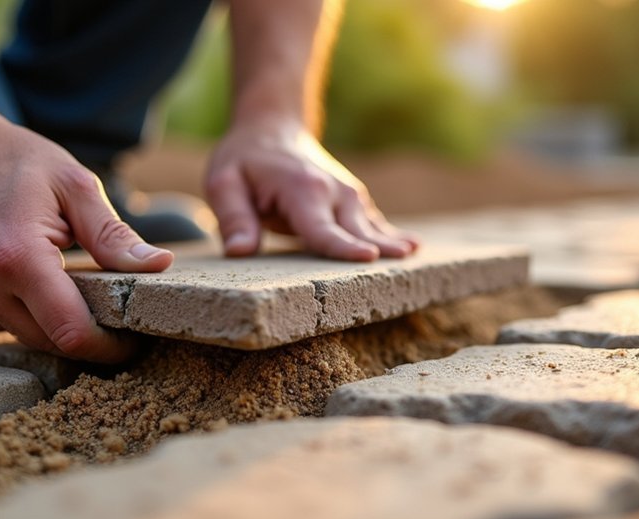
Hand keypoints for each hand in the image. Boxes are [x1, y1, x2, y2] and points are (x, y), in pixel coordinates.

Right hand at [0, 114, 172, 362]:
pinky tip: (56, 289)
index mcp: (19, 258)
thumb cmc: (13, 159)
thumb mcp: (74, 184)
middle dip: (94, 341)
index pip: (72, 331)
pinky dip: (37, 316)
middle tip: (127, 322)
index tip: (137, 339)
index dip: (111, 347)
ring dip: (65, 329)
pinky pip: (10, 324)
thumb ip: (113, 234)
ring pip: (31, 338)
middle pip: (53, 343)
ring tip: (96, 301)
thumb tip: (159, 265)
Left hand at [205, 117, 417, 260]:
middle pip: (356, 229)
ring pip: (372, 226)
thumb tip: (239, 252)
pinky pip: (374, 222)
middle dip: (378, 249)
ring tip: (415, 256)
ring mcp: (348, 195)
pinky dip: (392, 235)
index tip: (368, 258)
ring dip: (392, 242)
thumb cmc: (244, 160)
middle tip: (401, 271)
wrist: (272, 127)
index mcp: (301, 190)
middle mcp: (333, 191)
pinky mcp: (354, 201)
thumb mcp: (223, 183)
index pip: (322, 228)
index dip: (343, 246)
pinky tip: (413, 247)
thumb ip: (233, 218)